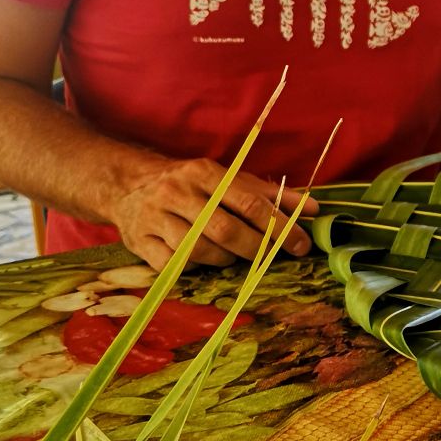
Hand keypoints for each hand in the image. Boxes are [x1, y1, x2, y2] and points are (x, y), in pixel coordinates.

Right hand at [107, 154, 319, 270]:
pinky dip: (195, 268)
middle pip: (225, 230)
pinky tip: (203, 261)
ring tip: (233, 255)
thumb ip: (269, 195)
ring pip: (200, 251)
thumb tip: (313, 208)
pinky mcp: (139, 241)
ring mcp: (155, 218)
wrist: (127, 184)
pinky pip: (173, 266)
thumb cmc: (190, 184)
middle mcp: (177, 193)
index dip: (279, 226)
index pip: (248, 202)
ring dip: (226, 259)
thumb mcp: (228, 180)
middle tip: (273, 257)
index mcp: (203, 173)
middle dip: (256, 248)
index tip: (301, 245)